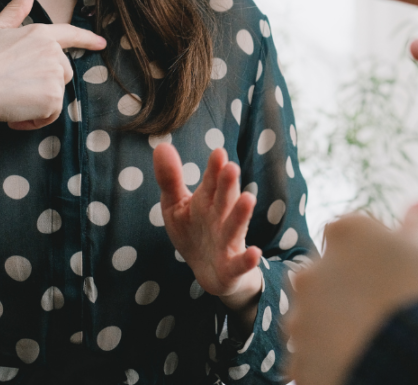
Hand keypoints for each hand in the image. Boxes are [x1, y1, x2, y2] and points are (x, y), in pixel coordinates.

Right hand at [0, 0, 105, 129]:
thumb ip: (16, 9)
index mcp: (40, 33)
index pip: (70, 34)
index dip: (87, 39)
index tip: (101, 43)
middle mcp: (53, 52)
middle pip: (62, 72)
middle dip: (43, 84)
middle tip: (14, 87)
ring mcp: (55, 74)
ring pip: (56, 94)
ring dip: (37, 103)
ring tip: (12, 100)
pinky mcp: (53, 96)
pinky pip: (51, 114)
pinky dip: (35, 119)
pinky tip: (16, 115)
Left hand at [153, 145, 262, 312]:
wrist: (210, 272)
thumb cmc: (194, 231)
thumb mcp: (176, 205)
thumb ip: (170, 178)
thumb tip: (162, 145)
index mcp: (208, 201)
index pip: (211, 182)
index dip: (214, 169)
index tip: (218, 153)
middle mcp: (221, 218)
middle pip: (224, 199)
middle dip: (228, 185)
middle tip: (231, 167)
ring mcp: (228, 242)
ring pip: (235, 227)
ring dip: (241, 214)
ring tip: (248, 198)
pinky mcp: (232, 266)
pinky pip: (240, 263)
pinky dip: (248, 259)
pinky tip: (255, 253)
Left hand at [286, 204, 417, 384]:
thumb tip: (417, 207)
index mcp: (345, 233)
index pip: (351, 232)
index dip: (374, 252)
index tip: (395, 270)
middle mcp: (312, 270)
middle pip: (326, 273)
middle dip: (348, 287)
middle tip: (383, 307)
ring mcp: (302, 318)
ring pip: (315, 316)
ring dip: (334, 323)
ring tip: (372, 339)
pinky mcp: (299, 361)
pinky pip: (311, 357)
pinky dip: (329, 359)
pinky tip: (358, 360)